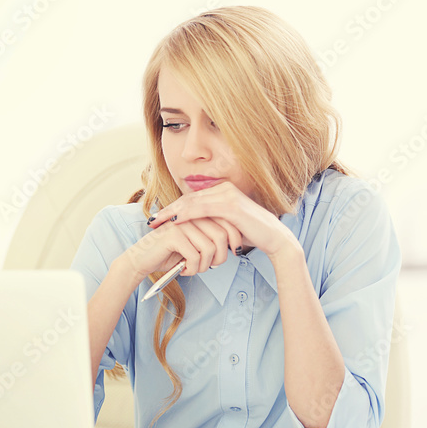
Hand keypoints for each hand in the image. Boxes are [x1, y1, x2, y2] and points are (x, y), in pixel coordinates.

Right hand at [120, 215, 240, 281]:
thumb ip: (212, 239)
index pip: (227, 223)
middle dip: (220, 257)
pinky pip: (195, 256)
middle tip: (210, 267)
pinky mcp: (173, 235)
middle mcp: (191, 215)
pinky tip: (184, 270)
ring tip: (194, 269)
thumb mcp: (196, 245)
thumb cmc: (169, 254)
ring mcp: (181, 223)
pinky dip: (192, 269)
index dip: (234, 240)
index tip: (234, 253)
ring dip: (204, 266)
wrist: (141, 260)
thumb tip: (234, 245)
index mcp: (198, 213)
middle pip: (221, 236)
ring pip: (209, 248)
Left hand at [147, 182, 299, 261]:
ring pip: (192, 202)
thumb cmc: (253, 234)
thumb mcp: (228, 226)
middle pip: (189, 198)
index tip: (158, 220)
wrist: (275, 238)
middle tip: (151, 221)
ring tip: (157, 222)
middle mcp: (224, 188)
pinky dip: (185, 215)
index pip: (192, 199)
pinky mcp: (231, 205)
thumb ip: (213, 222)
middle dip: (168, 210)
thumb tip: (197, 230)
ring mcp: (228, 194)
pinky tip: (173, 222)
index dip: (173, 209)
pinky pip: (202, 209)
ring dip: (172, 213)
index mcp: (223, 191)